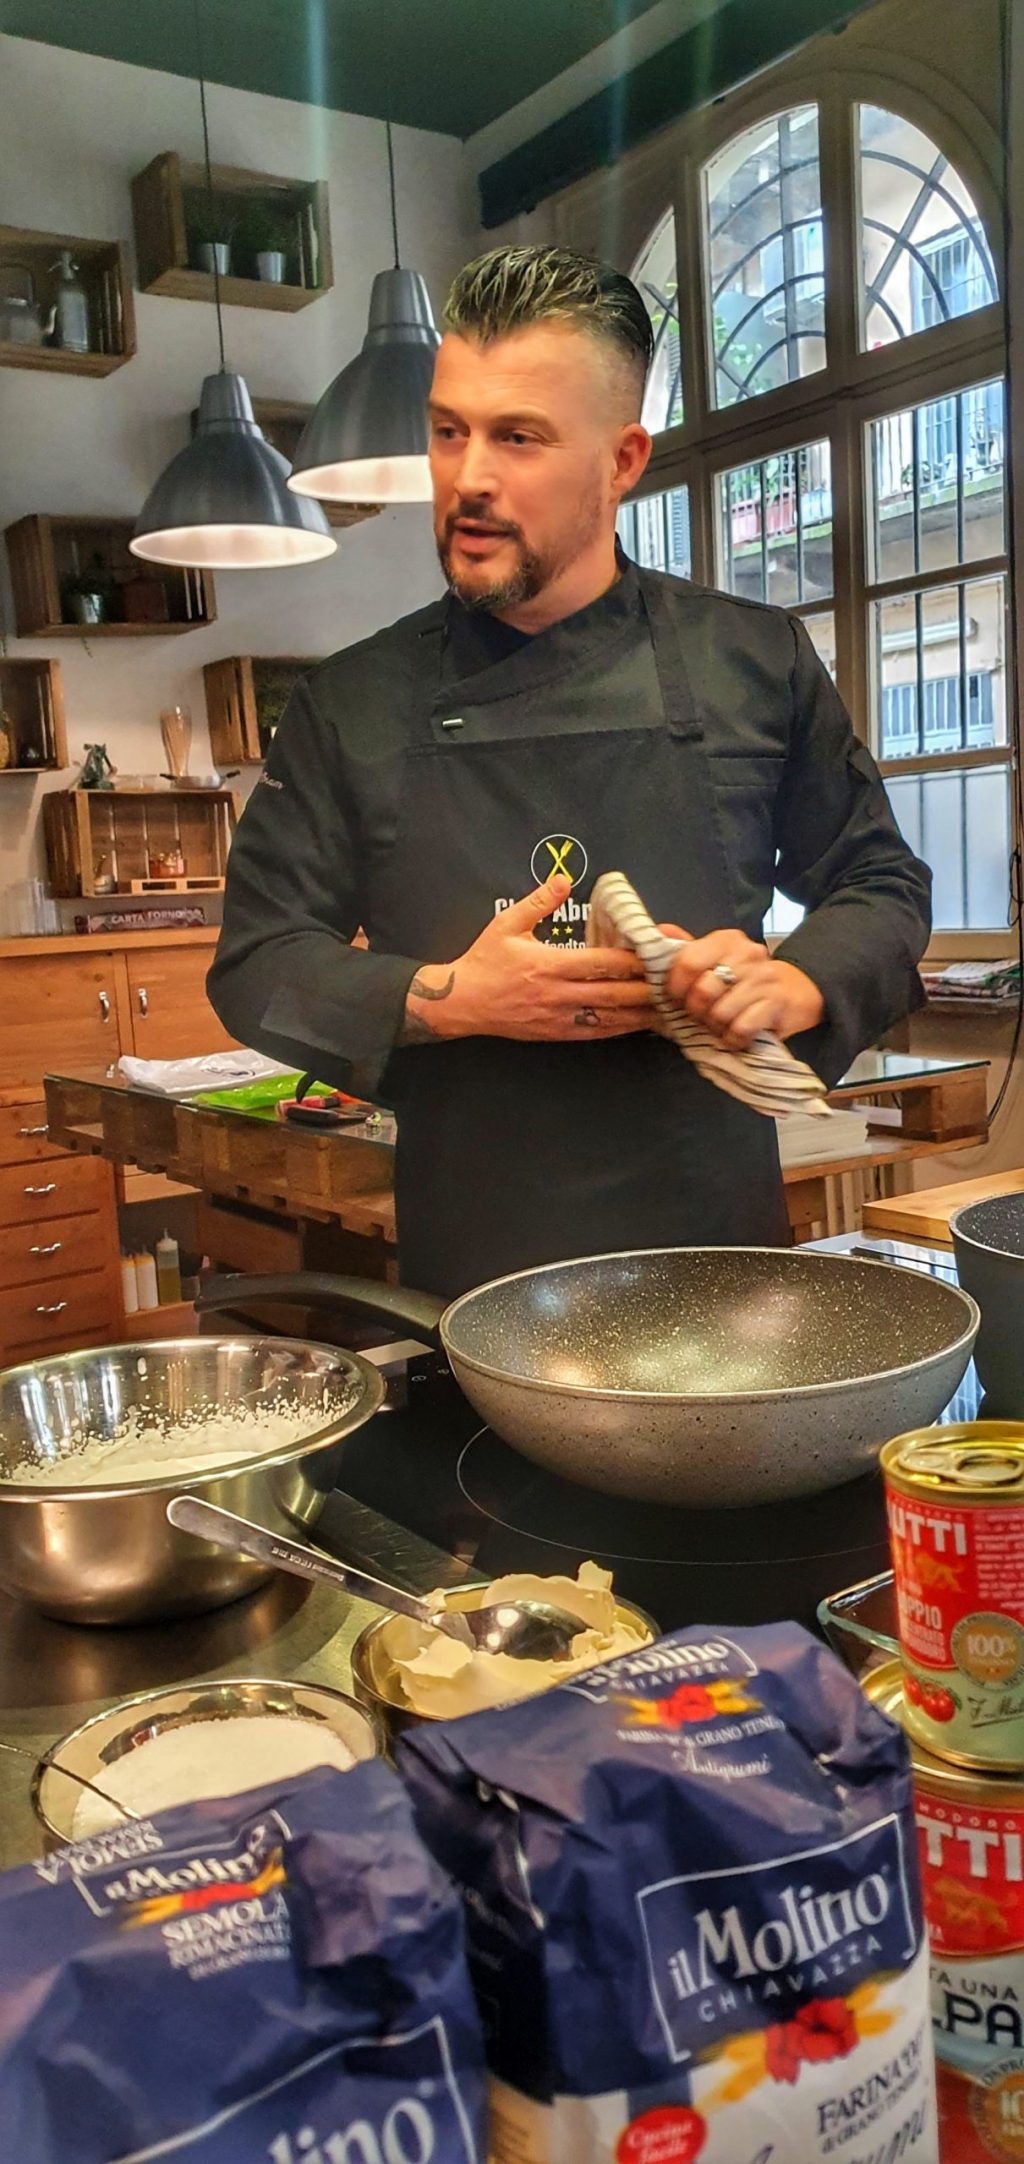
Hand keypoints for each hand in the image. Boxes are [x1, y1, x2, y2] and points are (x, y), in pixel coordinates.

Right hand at [401, 876, 652, 1043]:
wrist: (462, 1002)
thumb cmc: (484, 961)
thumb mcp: (507, 924)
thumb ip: (539, 902)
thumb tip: (563, 878)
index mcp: (548, 965)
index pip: (601, 963)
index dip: (632, 960)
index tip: (655, 953)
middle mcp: (557, 994)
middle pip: (614, 993)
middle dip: (646, 988)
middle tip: (673, 981)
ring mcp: (559, 1018)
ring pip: (610, 1017)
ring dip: (641, 1012)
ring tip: (668, 1005)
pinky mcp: (557, 1033)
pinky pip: (596, 1032)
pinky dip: (621, 1028)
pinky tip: (639, 1023)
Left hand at [661, 924, 823, 1048]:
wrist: (790, 993)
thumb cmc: (740, 981)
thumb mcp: (712, 960)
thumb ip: (684, 948)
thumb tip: (659, 930)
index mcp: (726, 940)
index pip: (688, 961)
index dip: (675, 986)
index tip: (677, 996)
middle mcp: (747, 954)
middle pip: (703, 991)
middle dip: (697, 1010)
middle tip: (703, 1013)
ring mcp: (764, 978)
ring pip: (721, 1013)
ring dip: (716, 1026)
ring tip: (722, 1022)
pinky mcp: (776, 1003)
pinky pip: (741, 1028)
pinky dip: (733, 1038)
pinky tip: (736, 1033)